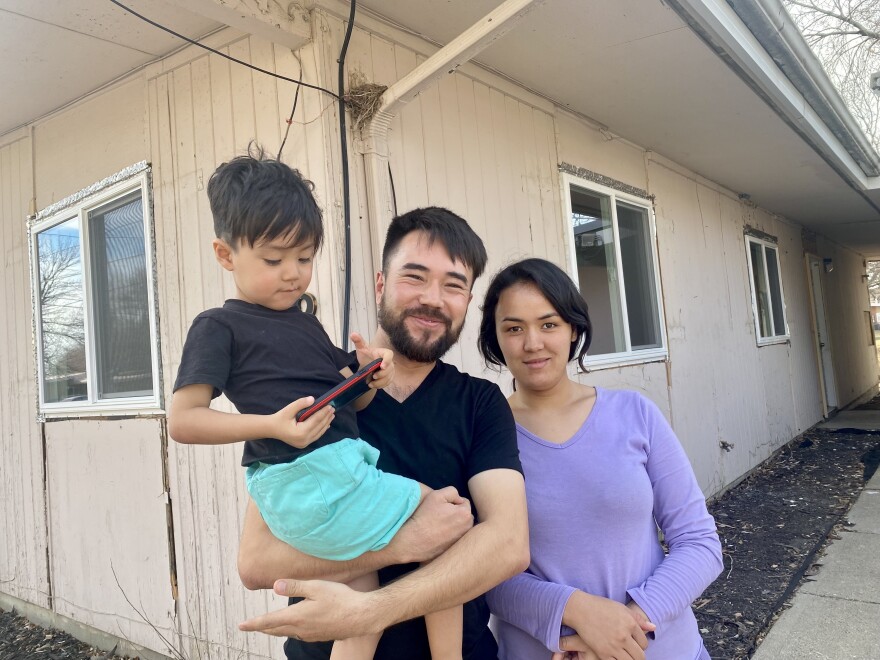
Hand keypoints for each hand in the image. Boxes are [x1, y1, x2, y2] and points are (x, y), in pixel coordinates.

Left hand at [239, 578, 381, 640]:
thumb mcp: (317, 587)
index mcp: (297, 617)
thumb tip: (276, 585)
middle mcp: (301, 629)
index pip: (269, 621)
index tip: (241, 625)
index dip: (253, 623)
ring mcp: (310, 634)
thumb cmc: (340, 599)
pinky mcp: (320, 635)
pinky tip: (295, 627)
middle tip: (251, 626)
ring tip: (269, 626)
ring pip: (287, 633)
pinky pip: (299, 635)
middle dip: (262, 627)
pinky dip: (290, 630)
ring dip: (275, 629)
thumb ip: (296, 586)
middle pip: (275, 630)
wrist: (361, 617)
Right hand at [268, 396, 333, 448]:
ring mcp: (304, 443)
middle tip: (333, 408)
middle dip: (326, 417)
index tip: (330, 406)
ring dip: (326, 423)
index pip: (316, 420)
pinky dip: (322, 429)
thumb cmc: (280, 418)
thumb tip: (313, 399)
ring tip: (332, 415)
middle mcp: (304, 440)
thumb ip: (301, 403)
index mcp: (300, 432)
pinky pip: (316, 436)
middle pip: (319, 427)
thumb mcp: (289, 409)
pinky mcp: (304, 444)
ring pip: (319, 432)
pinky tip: (326, 424)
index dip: (324, 412)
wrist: (271, 429)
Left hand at [350, 332, 393, 389]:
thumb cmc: (366, 355)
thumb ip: (358, 341)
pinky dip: (380, 385)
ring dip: (380, 382)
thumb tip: (353, 334)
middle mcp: (389, 361)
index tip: (381, 366)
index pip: (389, 354)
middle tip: (373, 376)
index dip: (387, 360)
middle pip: (390, 368)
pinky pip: (387, 382)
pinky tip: (372, 385)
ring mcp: (390, 370)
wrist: (368, 364)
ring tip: (370, 383)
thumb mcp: (361, 348)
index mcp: (383, 353)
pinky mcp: (389, 377)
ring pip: (389, 377)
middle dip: (382, 374)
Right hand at [385, 486, 472, 563]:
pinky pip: (454, 537)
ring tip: (439, 525)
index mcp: (465, 514)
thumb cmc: (425, 515)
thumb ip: (452, 492)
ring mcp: (460, 540)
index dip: (452, 501)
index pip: (464, 502)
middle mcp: (467, 529)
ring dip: (454, 524)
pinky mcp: (453, 548)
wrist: (413, 540)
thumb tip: (459, 499)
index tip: (441, 506)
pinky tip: (438, 535)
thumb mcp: (437, 495)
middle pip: (464, 515)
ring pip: (460, 526)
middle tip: (440, 515)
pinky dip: (449, 535)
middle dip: (456, 513)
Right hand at [562, 591, 653, 659]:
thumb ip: (638, 619)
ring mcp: (613, 646)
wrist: (581, 610)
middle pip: (640, 656)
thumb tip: (653, 627)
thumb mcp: (621, 608)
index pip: (644, 642)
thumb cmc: (601, 606)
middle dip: (638, 655)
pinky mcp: (603, 653)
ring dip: (630, 659)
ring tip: (625, 655)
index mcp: (630, 623)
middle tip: (632, 651)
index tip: (634, 642)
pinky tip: (615, 656)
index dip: (640, 644)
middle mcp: (624, 636)